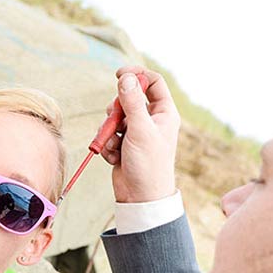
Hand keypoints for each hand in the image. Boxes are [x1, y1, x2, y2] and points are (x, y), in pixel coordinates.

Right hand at [100, 66, 179, 203]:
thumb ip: (131, 101)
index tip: (119, 74)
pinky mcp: (123, 146)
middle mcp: (151, 121)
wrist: (141, 198)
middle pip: (129, 98)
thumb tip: (125, 77)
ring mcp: (137, 134)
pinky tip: (114, 157)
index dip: (137, 75)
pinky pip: (109, 135)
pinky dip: (108, 145)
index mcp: (164, 113)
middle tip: (115, 119)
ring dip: (109, 131)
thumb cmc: (149, 165)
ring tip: (115, 145)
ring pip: (115, 118)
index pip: (153, 82)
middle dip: (116, 109)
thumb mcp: (140, 129)